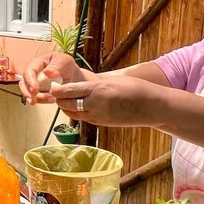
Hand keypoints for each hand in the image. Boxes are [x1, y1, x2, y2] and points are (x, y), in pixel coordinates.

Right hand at [21, 52, 96, 104]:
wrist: (75, 79)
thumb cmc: (69, 68)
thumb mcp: (65, 62)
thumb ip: (57, 66)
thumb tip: (47, 72)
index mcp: (38, 63)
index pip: (29, 70)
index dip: (30, 80)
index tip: (35, 89)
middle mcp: (34, 74)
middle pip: (23, 83)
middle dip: (27, 92)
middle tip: (33, 100)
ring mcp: (35, 84)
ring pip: (28, 92)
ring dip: (37, 98)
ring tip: (51, 99)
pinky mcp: (39, 93)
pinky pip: (36, 98)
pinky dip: (43, 101)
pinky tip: (53, 100)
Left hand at [49, 75, 165, 127]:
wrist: (152, 106)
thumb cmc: (136, 88)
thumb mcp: (114, 80)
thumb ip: (97, 83)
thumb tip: (82, 83)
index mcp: (98, 90)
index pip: (70, 91)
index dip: (58, 90)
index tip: (51, 87)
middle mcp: (96, 105)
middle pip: (67, 104)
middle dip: (59, 100)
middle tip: (54, 94)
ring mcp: (99, 116)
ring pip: (74, 114)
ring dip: (67, 108)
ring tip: (64, 101)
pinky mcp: (102, 123)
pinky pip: (84, 119)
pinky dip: (78, 114)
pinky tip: (77, 108)